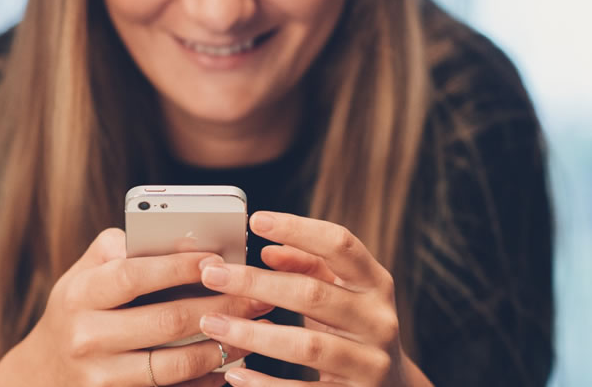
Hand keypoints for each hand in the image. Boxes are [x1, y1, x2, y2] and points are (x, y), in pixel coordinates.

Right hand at [0, 228, 271, 386]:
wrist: (41, 375)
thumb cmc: (76, 311)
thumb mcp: (82, 275)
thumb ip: (119, 248)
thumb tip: (174, 233)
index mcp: (80, 294)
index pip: (135, 276)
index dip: (179, 267)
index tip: (219, 259)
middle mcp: (87, 338)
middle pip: (167, 322)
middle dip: (220, 307)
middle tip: (257, 296)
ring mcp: (101, 378)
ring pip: (176, 364)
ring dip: (222, 347)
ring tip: (252, 330)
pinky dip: (206, 379)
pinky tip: (228, 365)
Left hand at [195, 212, 433, 386]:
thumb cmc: (354, 328)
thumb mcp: (341, 292)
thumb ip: (309, 267)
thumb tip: (268, 251)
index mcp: (376, 284)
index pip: (340, 244)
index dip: (299, 229)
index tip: (256, 221)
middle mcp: (378, 321)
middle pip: (313, 294)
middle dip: (256, 283)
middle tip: (212, 275)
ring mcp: (369, 363)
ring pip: (306, 346)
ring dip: (253, 333)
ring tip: (212, 323)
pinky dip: (266, 383)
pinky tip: (236, 373)